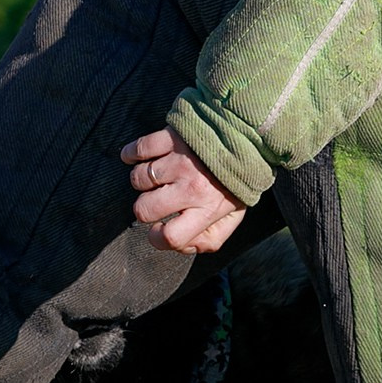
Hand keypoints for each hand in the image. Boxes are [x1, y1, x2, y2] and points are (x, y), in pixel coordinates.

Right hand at [122, 128, 246, 253]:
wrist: (249, 135)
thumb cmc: (239, 178)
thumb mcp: (234, 215)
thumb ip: (211, 238)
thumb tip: (183, 247)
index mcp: (208, 209)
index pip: (172, 237)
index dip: (157, 238)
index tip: (158, 229)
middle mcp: (192, 187)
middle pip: (144, 209)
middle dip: (145, 208)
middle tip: (157, 200)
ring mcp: (180, 161)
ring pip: (138, 179)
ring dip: (143, 179)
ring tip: (158, 176)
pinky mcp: (172, 137)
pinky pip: (138, 149)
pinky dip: (131, 154)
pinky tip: (136, 158)